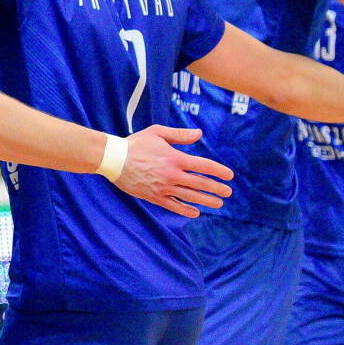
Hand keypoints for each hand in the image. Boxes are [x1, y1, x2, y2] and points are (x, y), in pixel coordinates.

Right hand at [112, 125, 234, 218]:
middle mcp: (172, 174)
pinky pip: (173, 206)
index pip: (204, 165)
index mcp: (175, 158)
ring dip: (206, 200)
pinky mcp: (154, 196)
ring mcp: (163, 187)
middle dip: (217, 188)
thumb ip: (180, 135)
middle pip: (200, 183)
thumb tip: (199, 134)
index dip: (219, 171)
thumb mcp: (157, 132)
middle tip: (228, 192)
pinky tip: (196, 212)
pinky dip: (186, 210)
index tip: (229, 175)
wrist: (114, 159)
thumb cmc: (136, 143)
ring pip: (190, 196)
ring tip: (218, 203)